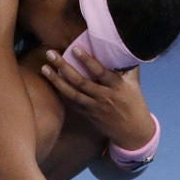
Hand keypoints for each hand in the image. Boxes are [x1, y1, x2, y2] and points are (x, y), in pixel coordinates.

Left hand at [40, 48, 154, 149]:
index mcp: (117, 87)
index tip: (75, 48)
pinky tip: (51, 83)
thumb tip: (124, 47)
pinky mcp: (88, 115)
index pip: (100, 72)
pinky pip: (72, 103)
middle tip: (50, 54)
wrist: (133, 132)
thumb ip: (127, 67)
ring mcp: (94, 107)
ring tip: (44, 68)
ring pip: (72, 93)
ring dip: (56, 81)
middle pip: (80, 81)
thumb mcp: (134, 84)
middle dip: (64, 67)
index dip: (87, 60)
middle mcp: (104, 97)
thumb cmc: (135, 103)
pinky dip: (61, 94)